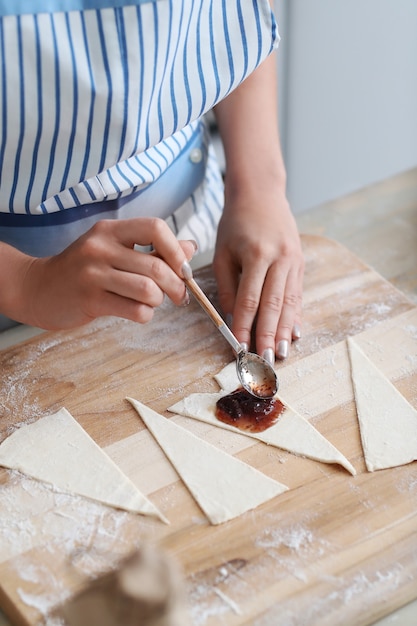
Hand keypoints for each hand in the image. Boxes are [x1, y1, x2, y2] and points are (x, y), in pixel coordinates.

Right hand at [14, 218, 195, 329]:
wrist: (37, 288)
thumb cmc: (83, 270)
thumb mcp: (114, 250)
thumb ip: (152, 248)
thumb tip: (191, 247)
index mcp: (110, 230)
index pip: (156, 227)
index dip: (177, 249)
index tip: (184, 268)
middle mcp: (100, 247)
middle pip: (157, 266)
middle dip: (177, 285)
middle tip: (180, 296)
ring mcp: (93, 273)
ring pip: (149, 290)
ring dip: (158, 301)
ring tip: (150, 302)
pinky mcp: (89, 300)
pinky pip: (135, 311)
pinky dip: (145, 315)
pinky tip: (136, 311)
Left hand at [213, 184, 303, 361]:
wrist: (262, 194)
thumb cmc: (235, 223)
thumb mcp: (222, 252)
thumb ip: (225, 286)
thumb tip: (229, 319)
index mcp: (257, 254)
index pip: (250, 299)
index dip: (244, 326)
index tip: (238, 348)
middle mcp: (280, 259)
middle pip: (273, 306)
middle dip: (268, 336)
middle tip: (263, 361)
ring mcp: (294, 261)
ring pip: (290, 303)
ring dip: (285, 332)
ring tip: (280, 354)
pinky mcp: (300, 263)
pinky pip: (298, 295)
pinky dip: (295, 316)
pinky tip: (295, 333)